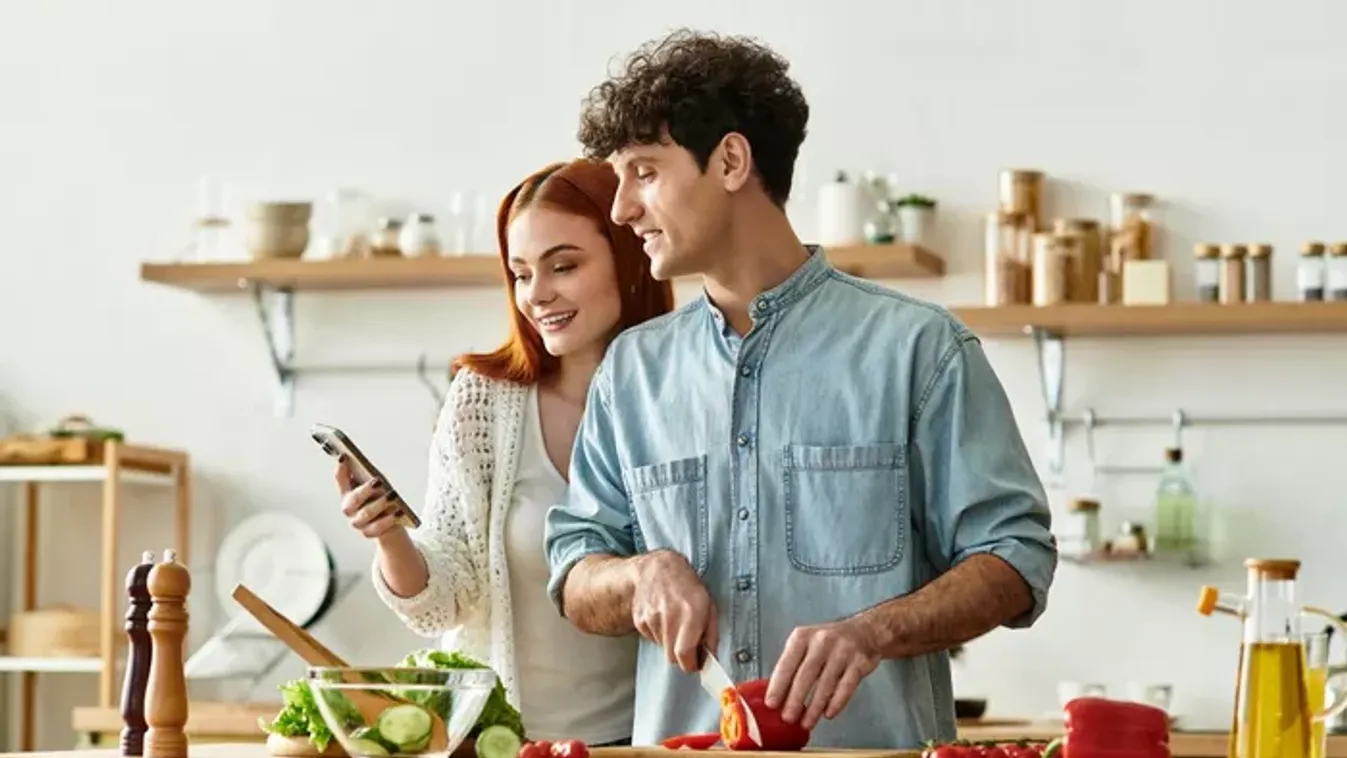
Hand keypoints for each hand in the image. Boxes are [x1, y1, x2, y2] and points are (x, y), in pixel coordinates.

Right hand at [335, 457, 404, 540]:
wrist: (391, 521)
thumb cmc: (381, 498)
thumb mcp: (377, 484)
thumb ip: (369, 476)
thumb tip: (366, 465)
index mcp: (348, 493)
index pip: (340, 479)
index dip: (340, 469)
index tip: (344, 457)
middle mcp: (349, 508)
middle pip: (354, 499)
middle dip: (366, 490)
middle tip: (378, 481)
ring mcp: (357, 522)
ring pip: (366, 513)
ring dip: (380, 504)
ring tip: (393, 496)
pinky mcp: (369, 532)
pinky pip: (377, 527)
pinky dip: (388, 519)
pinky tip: (398, 512)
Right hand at [630, 550, 717, 672]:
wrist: (658, 569)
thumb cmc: (688, 586)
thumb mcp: (709, 605)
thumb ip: (712, 633)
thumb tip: (711, 658)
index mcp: (691, 613)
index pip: (684, 654)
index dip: (691, 665)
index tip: (696, 665)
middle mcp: (669, 616)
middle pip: (672, 657)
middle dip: (681, 656)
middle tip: (688, 646)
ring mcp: (651, 617)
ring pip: (662, 647)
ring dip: (670, 642)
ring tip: (675, 622)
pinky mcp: (640, 619)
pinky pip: (652, 638)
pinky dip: (659, 634)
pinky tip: (664, 617)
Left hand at [765, 618, 879, 729]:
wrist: (864, 631)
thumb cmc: (829, 642)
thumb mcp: (806, 643)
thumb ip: (793, 664)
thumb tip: (777, 694)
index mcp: (803, 637)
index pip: (787, 663)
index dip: (778, 685)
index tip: (771, 703)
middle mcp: (822, 641)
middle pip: (806, 674)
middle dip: (795, 699)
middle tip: (788, 717)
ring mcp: (842, 651)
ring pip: (826, 684)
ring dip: (815, 707)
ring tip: (806, 722)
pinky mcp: (860, 662)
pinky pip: (847, 687)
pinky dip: (836, 703)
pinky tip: (829, 714)